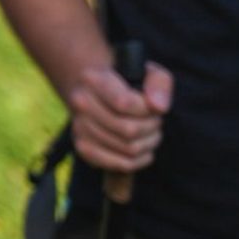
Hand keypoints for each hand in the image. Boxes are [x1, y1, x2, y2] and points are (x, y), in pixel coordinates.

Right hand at [66, 59, 171, 173]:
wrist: (100, 96)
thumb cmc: (130, 85)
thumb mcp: (150, 74)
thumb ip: (159, 84)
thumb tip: (158, 107)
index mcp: (92, 79)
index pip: (124, 104)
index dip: (147, 110)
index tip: (152, 106)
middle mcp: (80, 102)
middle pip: (129, 130)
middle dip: (152, 127)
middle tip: (154, 121)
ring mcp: (79, 126)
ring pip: (128, 148)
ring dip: (148, 144)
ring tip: (149, 133)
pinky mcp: (83, 148)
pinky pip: (121, 164)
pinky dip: (139, 161)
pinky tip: (141, 149)